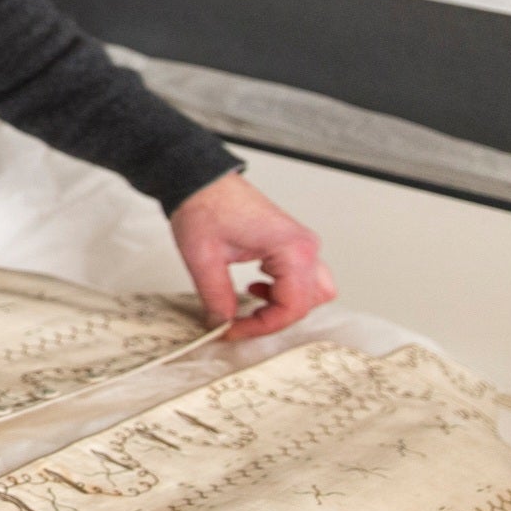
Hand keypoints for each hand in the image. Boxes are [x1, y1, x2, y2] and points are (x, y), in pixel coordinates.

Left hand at [169, 171, 333, 339]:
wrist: (199, 178)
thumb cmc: (204, 205)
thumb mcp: (203, 258)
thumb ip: (216, 297)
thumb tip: (222, 324)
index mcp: (292, 249)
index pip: (292, 307)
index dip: (261, 326)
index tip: (232, 331)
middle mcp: (305, 246)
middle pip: (308, 302)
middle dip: (274, 318)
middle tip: (240, 324)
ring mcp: (301, 244)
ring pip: (311, 292)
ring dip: (284, 305)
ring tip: (250, 304)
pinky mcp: (291, 243)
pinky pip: (301, 278)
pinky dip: (282, 291)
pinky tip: (254, 288)